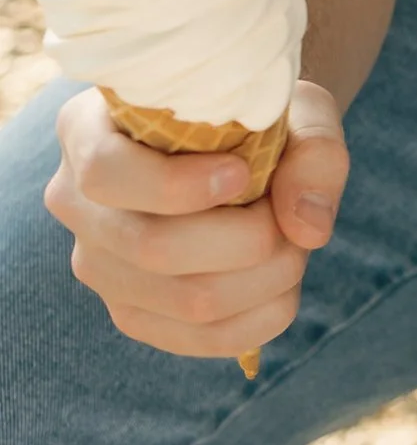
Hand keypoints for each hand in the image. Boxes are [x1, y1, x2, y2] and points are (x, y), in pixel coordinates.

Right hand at [45, 79, 346, 361]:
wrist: (245, 148)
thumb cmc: (257, 118)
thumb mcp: (292, 105)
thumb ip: (312, 151)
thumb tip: (308, 229)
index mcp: (87, 129)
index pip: (105, 173)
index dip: (176, 185)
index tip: (242, 173)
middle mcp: (76, 203)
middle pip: (153, 248)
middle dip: (249, 238)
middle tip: (287, 217)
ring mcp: (98, 266)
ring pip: (186, 301)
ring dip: (266, 279)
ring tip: (292, 245)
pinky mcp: (132, 313)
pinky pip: (202, 339)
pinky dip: (262, 316)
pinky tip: (282, 284)